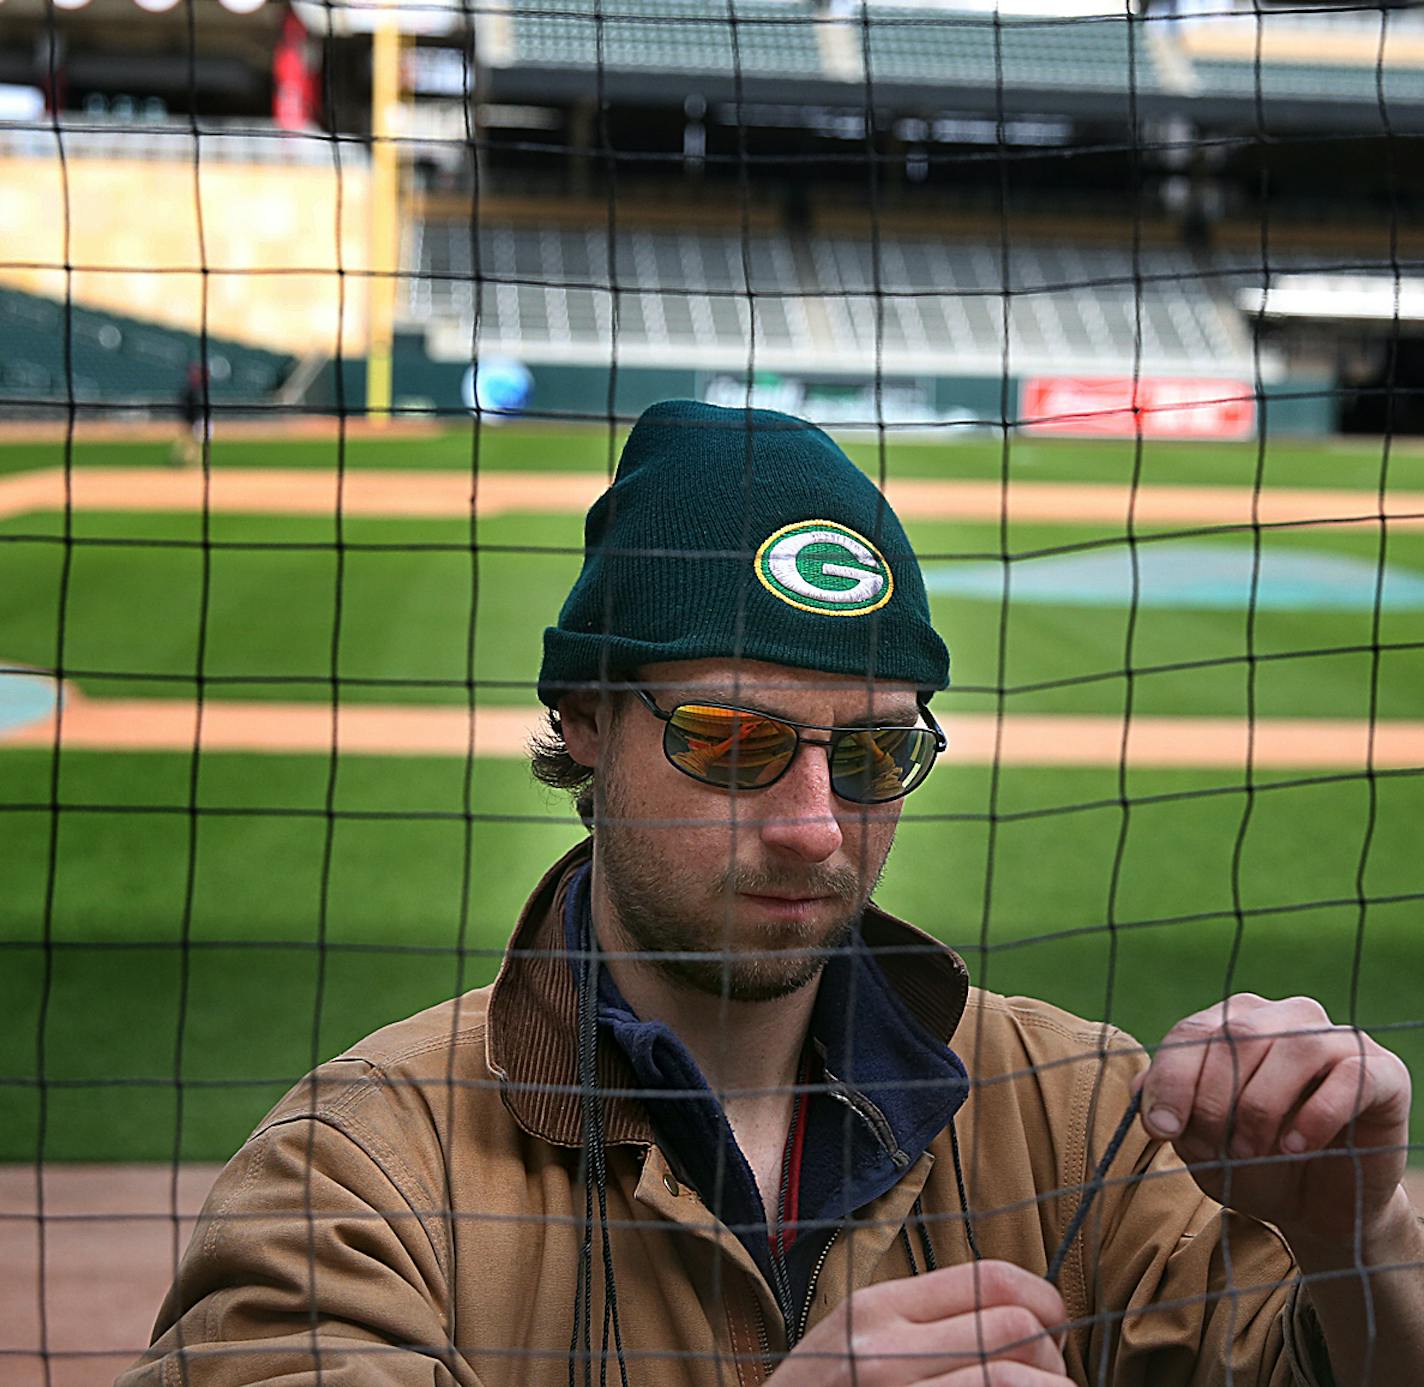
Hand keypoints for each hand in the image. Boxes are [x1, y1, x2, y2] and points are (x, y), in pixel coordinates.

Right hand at [768, 1259, 1072, 1386]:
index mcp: (876, 1310)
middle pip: (1015, 1328)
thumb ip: (920, 1322)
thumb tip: (1018, 1319)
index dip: (1042, 1301)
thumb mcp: (854, 1341)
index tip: (1050, 1329)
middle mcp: (884, 1353)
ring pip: (1014, 1381)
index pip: (989, 1278)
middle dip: (1050, 1358)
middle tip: (1046, 1380)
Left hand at [1138, 992, 1411, 1247]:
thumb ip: (1173, 1115)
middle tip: (1216, 1148)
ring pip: (1292, 1048)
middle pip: (1238, 1035)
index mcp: (1232, 1022)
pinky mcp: (1382, 1072)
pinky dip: (1316, 1114)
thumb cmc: (1253, 1165)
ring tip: (1253, 1151)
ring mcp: (1335, 1038)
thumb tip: (1144, 1095)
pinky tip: (1296, 1147)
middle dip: (1215, 1099)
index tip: (1160, 1128)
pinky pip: (1350, 1075)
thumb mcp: (1201, 1145)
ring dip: (1262, 1106)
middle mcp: (1282, 1017)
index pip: (1191, 1033)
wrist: (1317, 1208)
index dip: (1171, 1080)